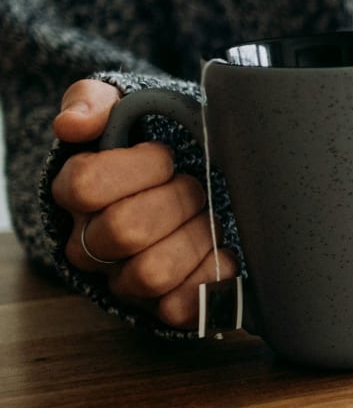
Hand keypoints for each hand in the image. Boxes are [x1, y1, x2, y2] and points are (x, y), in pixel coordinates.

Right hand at [51, 80, 237, 327]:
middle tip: (196, 185)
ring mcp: (124, 277)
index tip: (166, 155)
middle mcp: (91, 243)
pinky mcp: (163, 304)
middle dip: (177, 199)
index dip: (138, 166)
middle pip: (124, 230)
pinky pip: (181, 306)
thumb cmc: (154, 146)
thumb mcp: (123, 108)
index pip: (86, 185)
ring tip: (208, 216)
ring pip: (152, 273)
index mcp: (75, 194)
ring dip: (195, 237)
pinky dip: (211, 277)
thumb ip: (94, 101)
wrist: (190, 179)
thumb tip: (73, 123)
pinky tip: (224, 252)